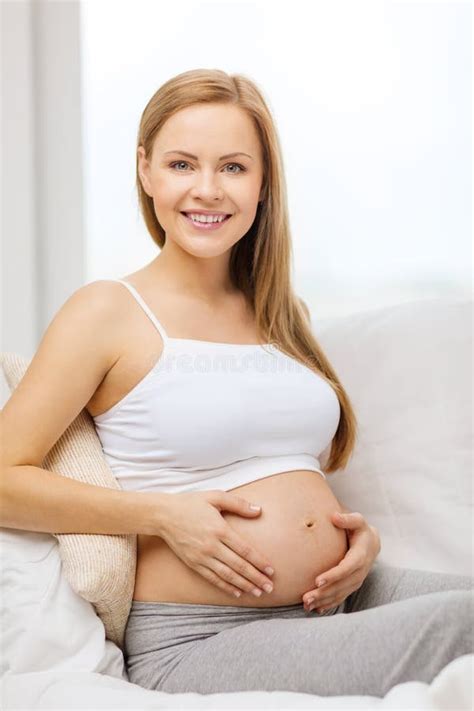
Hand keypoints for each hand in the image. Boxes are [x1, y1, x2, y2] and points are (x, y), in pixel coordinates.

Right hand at [156, 489, 274, 598]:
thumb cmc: (191, 504)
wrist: (164, 515)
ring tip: (258, 593)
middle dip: (256, 578)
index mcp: (220, 529)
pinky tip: (237, 592)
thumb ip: (238, 504)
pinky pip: (212, 578)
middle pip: (239, 566)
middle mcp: (211, 546)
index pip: (245, 550)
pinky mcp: (193, 563)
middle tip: (270, 587)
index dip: (259, 561)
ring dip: (244, 585)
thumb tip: (259, 511)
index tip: (272, 570)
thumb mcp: (215, 497)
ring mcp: (201, 557)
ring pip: (227, 575)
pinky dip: (226, 587)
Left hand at [302, 511, 380, 612]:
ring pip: (340, 594)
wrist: (372, 543)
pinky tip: (316, 609)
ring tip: (306, 605)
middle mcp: (360, 571)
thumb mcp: (358, 521)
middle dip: (324, 593)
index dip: (333, 575)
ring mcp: (357, 580)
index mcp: (361, 555)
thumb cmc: (360, 529)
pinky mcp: (352, 585)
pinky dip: (329, 604)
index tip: (318, 580)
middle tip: (306, 597)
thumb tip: (335, 517)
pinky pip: (341, 597)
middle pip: (342, 585)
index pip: (347, 568)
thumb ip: (348, 519)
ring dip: (324, 601)